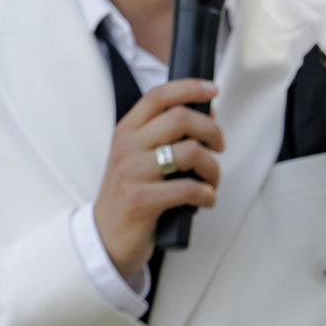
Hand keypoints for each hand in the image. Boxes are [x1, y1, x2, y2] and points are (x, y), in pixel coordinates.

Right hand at [94, 79, 224, 278]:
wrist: (106, 237)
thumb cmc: (130, 195)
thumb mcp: (140, 158)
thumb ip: (167, 135)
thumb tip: (207, 113)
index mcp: (127, 131)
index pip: (158, 96)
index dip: (189, 88)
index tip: (213, 90)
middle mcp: (127, 147)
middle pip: (180, 118)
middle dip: (211, 130)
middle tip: (220, 146)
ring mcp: (133, 172)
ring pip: (190, 152)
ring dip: (213, 168)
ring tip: (212, 181)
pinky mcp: (142, 200)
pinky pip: (189, 189)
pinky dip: (207, 194)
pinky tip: (205, 200)